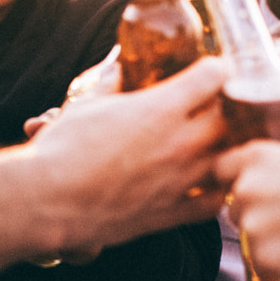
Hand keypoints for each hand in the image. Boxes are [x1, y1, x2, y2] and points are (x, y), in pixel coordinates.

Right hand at [29, 57, 228, 254]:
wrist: (48, 200)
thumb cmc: (62, 150)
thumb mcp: (86, 105)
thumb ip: (109, 85)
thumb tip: (116, 70)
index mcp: (161, 108)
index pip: (215, 75)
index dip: (216, 68)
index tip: (212, 70)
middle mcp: (180, 142)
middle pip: (231, 116)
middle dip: (227, 107)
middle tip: (216, 106)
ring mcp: (180, 179)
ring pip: (230, 158)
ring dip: (225, 147)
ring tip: (214, 143)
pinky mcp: (171, 212)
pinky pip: (213, 202)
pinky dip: (216, 190)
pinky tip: (206, 182)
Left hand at [215, 128, 279, 280]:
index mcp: (255, 155)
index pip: (221, 170)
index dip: (239, 184)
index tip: (260, 198)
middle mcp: (246, 188)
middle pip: (236, 211)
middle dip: (260, 222)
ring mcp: (252, 225)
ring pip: (253, 247)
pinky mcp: (266, 259)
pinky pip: (274, 277)